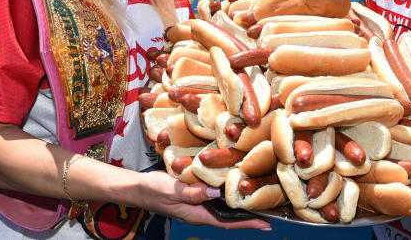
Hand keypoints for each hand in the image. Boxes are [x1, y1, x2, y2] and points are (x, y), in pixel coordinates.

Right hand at [140, 170, 270, 229]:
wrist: (138, 188)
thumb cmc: (154, 191)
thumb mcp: (173, 190)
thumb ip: (194, 192)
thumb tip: (217, 192)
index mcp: (198, 215)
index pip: (228, 222)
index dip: (248, 224)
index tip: (266, 224)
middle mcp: (201, 212)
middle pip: (230, 217)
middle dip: (250, 215)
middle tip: (271, 210)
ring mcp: (198, 204)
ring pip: (224, 207)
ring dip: (241, 205)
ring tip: (259, 198)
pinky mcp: (195, 195)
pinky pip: (215, 197)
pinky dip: (228, 194)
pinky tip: (235, 186)